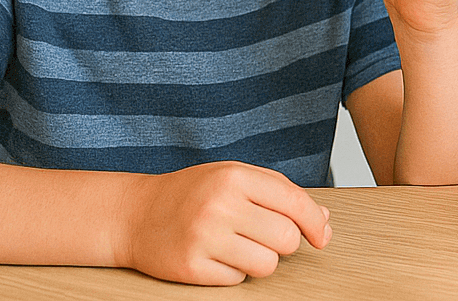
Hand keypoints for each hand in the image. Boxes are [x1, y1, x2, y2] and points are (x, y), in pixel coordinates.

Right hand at [119, 161, 329, 284]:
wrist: (135, 214)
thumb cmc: (193, 193)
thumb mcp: (235, 177)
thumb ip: (281, 193)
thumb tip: (323, 220)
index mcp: (235, 178)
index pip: (295, 203)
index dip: (316, 224)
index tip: (322, 236)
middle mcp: (220, 206)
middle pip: (286, 238)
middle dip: (284, 242)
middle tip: (265, 236)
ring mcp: (203, 238)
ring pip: (267, 263)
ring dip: (261, 259)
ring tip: (239, 245)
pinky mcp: (190, 268)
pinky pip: (238, 279)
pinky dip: (234, 271)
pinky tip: (217, 255)